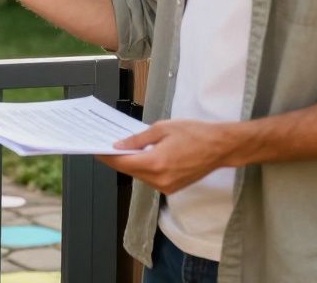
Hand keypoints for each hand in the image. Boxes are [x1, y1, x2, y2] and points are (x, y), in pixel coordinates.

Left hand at [97, 119, 243, 194]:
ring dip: (131, 164)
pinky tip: (141, 157)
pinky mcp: (173, 188)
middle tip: (106, 147)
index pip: (122, 163)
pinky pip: (151, 179)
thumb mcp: (162, 128)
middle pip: (129, 171)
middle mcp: (160, 179)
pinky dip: (144, 169)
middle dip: (117, 159)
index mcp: (156, 163)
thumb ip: (138, 139)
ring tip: (123, 150)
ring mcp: (167, 187)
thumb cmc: (194, 133)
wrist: (220, 147)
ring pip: (139, 176)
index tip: (96, 150)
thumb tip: (119, 146)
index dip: (107, 157)